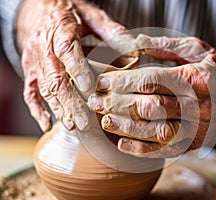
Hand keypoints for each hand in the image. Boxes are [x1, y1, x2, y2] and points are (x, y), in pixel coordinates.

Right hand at [17, 0, 127, 130]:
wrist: (41, 10)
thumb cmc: (70, 14)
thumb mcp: (91, 15)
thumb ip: (111, 30)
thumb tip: (134, 47)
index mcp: (60, 27)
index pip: (67, 49)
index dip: (77, 68)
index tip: (89, 87)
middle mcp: (43, 45)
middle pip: (55, 76)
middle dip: (70, 101)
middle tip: (84, 121)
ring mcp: (34, 61)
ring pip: (45, 87)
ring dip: (59, 108)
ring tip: (74, 125)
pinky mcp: (30, 71)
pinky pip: (30, 92)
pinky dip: (38, 110)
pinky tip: (49, 124)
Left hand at [88, 35, 215, 157]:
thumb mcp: (197, 49)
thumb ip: (164, 46)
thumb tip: (133, 44)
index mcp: (195, 78)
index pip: (151, 81)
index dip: (122, 82)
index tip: (102, 82)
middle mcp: (197, 105)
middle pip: (149, 106)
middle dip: (117, 104)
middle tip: (94, 102)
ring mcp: (197, 128)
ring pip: (154, 131)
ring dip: (125, 127)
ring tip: (104, 120)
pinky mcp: (194, 142)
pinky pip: (165, 149)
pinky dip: (142, 149)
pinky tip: (123, 144)